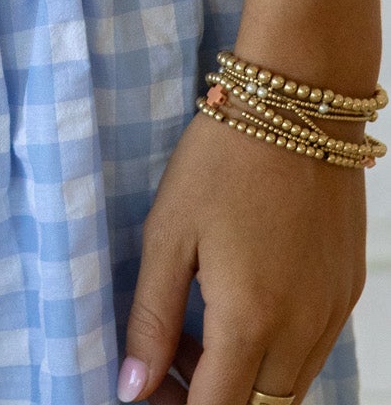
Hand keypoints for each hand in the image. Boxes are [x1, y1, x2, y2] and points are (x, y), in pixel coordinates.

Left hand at [118, 109, 366, 404]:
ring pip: (289, 388)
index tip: (147, 390)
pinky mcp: (346, 293)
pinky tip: (237, 303)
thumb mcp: (168, 233)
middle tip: (166, 361)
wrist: (297, 105)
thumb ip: (151, 318)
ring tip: (195, 327)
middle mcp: (303, 330)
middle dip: (208, 400)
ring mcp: (332, 314)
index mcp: (251, 319)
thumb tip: (133, 387)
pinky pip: (311, 352)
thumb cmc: (223, 160)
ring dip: (242, 378)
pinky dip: (274, 351)